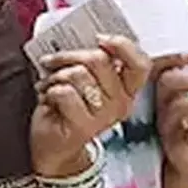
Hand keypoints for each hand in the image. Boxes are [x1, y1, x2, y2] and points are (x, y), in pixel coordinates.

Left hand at [30, 35, 150, 174]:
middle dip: (68, 57)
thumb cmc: (66, 109)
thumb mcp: (86, 81)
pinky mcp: (83, 126)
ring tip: (50, 87)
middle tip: (53, 64)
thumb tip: (88, 39)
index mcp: (126, 90)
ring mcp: (104, 116)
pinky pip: (64, 92)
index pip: (140, 63)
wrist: (53, 148)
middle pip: (99, 60)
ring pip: (78, 74)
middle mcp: (121, 104)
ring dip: (55, 77)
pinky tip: (48, 100)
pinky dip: (48, 92)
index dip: (121, 45)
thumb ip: (93, 62)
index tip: (100, 40)